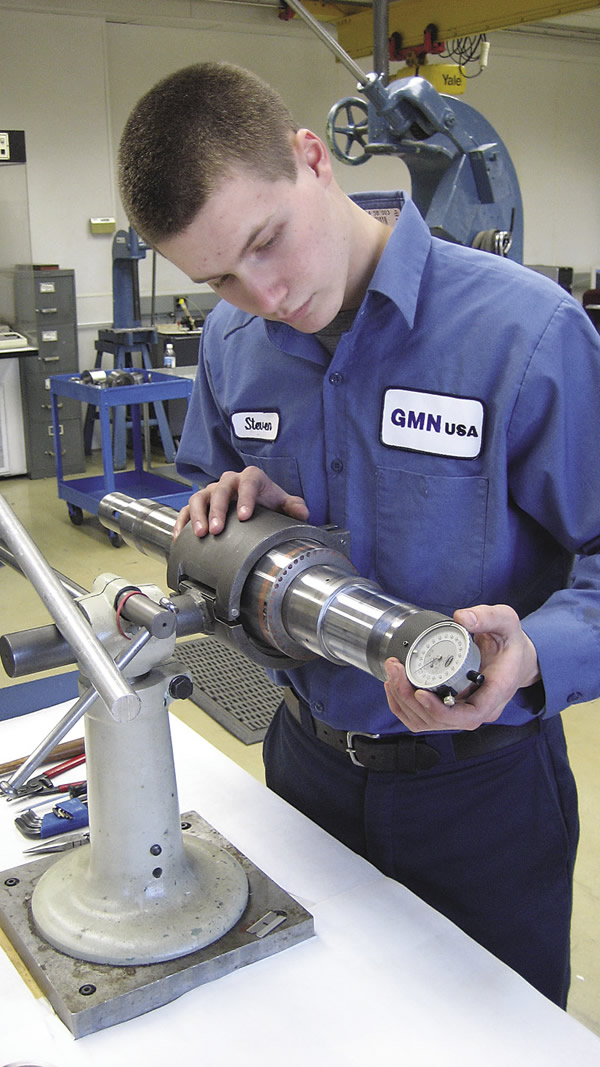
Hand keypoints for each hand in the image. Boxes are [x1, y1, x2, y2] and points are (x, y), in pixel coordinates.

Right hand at [173, 465, 308, 539]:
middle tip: (217, 529)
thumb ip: (294, 506)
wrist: (253, 502)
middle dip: (217, 510)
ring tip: (201, 534)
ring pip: (199, 498)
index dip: (245, 498)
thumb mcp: (282, 501)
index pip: (248, 483)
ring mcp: (212, 491)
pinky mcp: (200, 503)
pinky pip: (186, 510)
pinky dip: (182, 522)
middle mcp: (229, 481)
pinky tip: (180, 538)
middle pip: (220, 491)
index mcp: (251, 478)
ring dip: (198, 516)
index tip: (245, 516)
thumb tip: (301, 512)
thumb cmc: (266, 500)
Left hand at [383, 603, 540, 731]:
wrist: (515, 657)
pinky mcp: (450, 707)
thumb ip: (488, 617)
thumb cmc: (511, 643)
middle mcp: (478, 708)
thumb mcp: (507, 622)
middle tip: (395, 671)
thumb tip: (462, 618)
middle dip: (410, 699)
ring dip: (403, 703)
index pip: (468, 716)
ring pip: (427, 721)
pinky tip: (395, 684)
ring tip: (392, 674)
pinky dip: (404, 705)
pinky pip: (423, 716)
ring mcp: (463, 711)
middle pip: (440, 720)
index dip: (440, 711)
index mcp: (495, 693)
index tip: (420, 693)